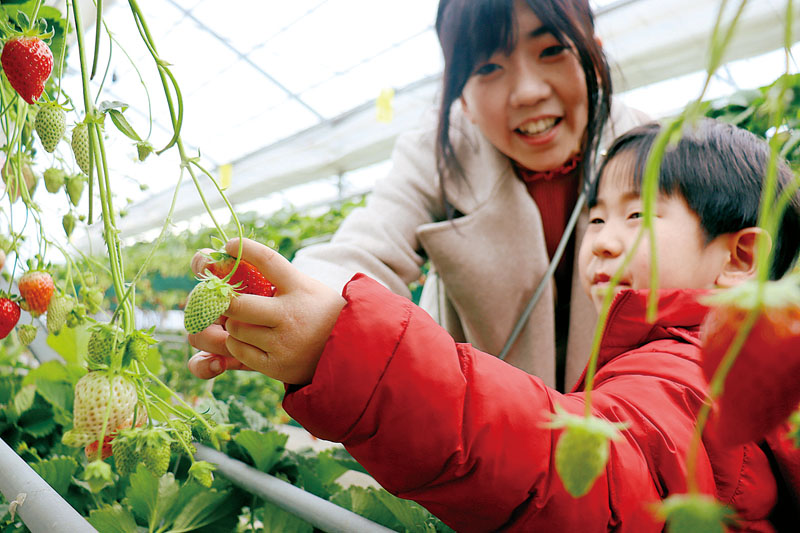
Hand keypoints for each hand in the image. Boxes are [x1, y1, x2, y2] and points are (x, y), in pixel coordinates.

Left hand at [187, 238, 344, 384]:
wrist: (348, 350)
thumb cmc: (320, 312)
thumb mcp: (307, 287)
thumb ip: (279, 278)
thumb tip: (238, 261)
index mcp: (300, 289)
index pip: (268, 260)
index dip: (245, 249)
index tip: (230, 246)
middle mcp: (291, 315)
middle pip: (238, 304)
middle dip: (226, 300)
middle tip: (225, 298)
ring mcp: (283, 343)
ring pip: (235, 328)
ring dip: (235, 323)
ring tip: (246, 321)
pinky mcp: (276, 365)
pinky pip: (239, 350)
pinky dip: (238, 343)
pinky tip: (250, 339)